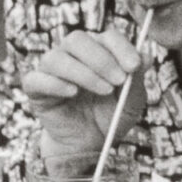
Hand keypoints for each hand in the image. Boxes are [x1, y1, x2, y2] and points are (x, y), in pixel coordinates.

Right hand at [20, 27, 144, 155]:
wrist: (89, 145)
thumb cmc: (110, 117)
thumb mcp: (131, 101)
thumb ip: (137, 79)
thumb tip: (146, 56)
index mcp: (97, 51)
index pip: (106, 36)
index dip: (121, 47)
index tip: (134, 66)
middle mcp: (72, 55)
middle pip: (77, 39)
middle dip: (101, 59)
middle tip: (118, 80)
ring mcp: (51, 70)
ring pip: (56, 57)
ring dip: (83, 72)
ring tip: (103, 91)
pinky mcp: (35, 89)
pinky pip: (35, 79)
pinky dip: (55, 84)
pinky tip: (72, 93)